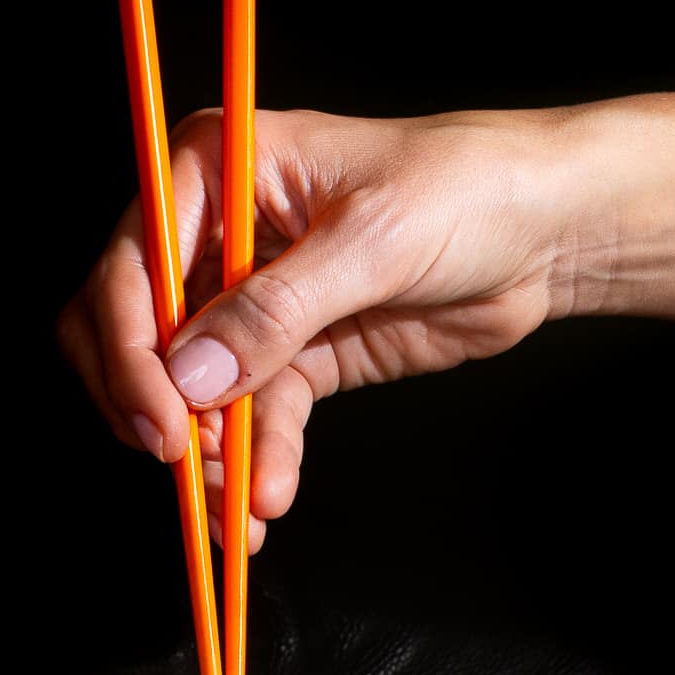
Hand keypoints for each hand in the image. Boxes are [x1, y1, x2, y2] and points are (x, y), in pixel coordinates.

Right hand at [54, 107, 591, 542]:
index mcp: (214, 168)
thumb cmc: (464, 190)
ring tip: (240, 505)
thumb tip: (188, 373)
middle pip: (138, 333)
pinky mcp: (294, 354)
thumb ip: (275, 310)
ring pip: (191, 391)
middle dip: (155, 407)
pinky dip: (256, 459)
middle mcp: (217, 232)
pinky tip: (269, 496)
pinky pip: (252, 416)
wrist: (543, 231)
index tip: (160, 420)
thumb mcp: (369, 241)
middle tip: (186, 467)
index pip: (134, 267)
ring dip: (208, 453)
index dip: (131, 348)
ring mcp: (250, 299)